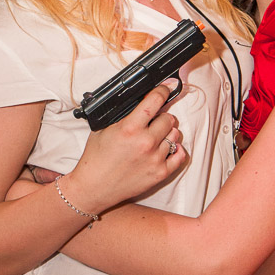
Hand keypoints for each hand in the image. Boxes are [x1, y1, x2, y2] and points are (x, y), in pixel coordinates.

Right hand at [7, 82, 185, 210]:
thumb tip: (141, 104)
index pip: (155, 101)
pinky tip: (167, 148)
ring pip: (175, 135)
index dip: (163, 90)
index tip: (167, 87)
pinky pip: (180, 156)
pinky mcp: (160, 173)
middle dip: (162, 116)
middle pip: (169, 118)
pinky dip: (176, 150)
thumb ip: (124, 116)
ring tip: (157, 137)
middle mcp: (145, 142)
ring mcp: (155, 159)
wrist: (94, 187)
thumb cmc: (96, 159)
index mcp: (130, 128)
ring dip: (168, 133)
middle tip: (154, 120)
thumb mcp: (104, 129)